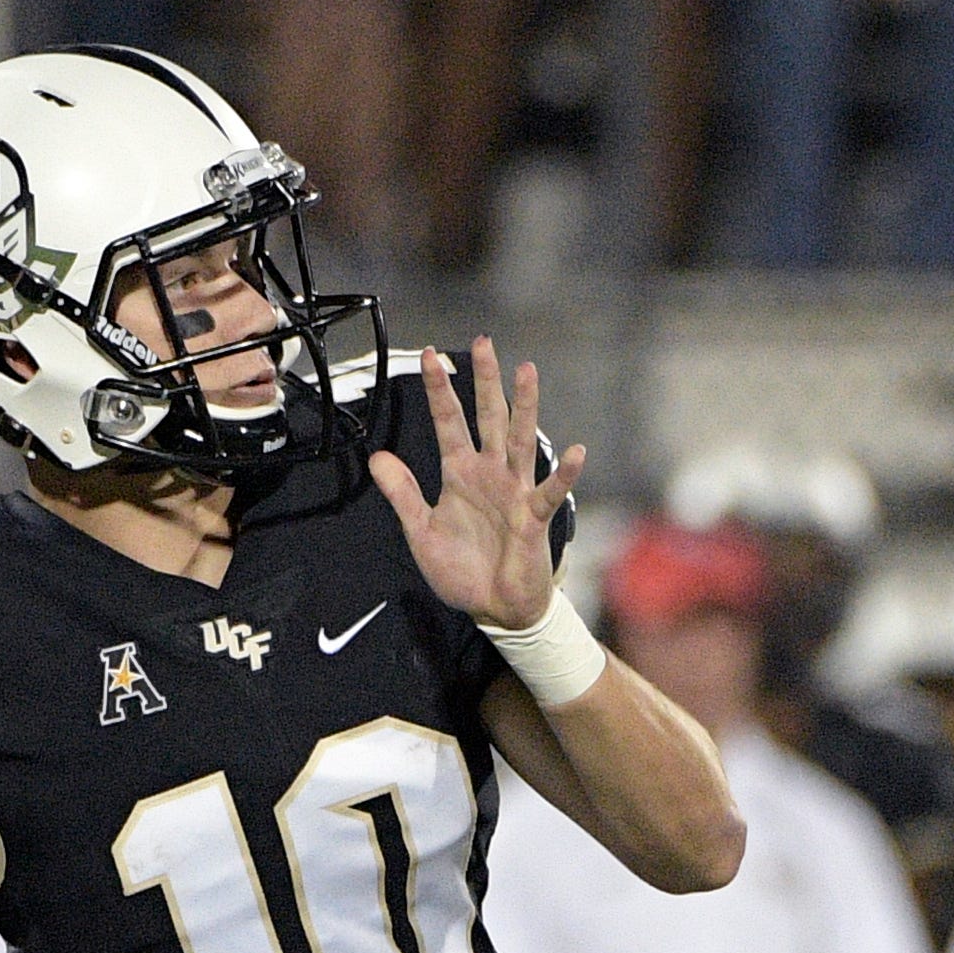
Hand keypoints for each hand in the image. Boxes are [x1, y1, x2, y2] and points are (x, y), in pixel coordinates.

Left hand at [368, 339, 587, 633]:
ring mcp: (514, 492)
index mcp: (460, 473)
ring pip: (519, 440)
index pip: (448, 422)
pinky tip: (576, 452)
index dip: (439, 390)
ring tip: (527, 371)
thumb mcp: (420, 531)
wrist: (493, 609)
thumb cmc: (463, 570)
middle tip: (483, 343)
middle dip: (484, 381)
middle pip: (488, 417)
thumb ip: (402, 493)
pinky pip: (550, 491)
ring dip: (524, 406)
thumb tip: (378, 457)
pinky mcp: (534, 518)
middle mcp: (490, 473)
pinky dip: (564, 474)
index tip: (429, 356)